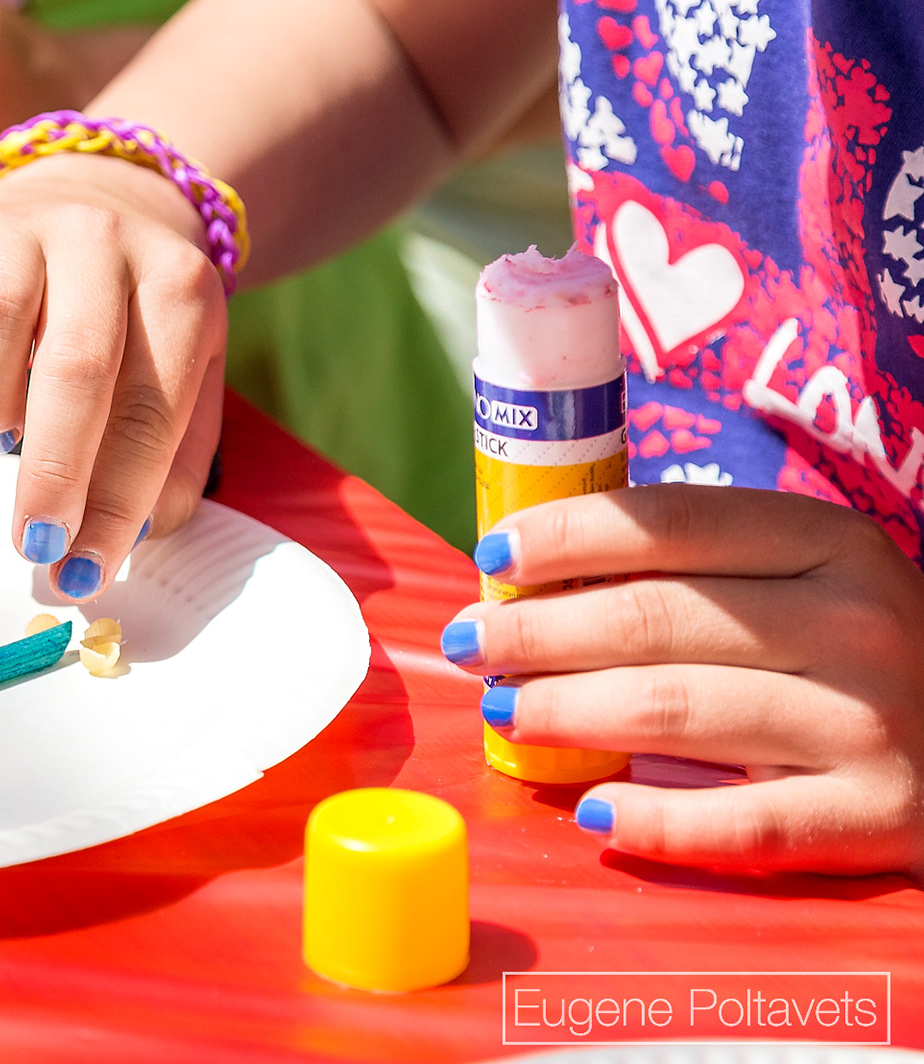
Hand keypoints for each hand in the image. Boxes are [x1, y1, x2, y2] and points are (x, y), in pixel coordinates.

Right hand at [0, 151, 227, 601]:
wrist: (103, 196)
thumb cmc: (138, 315)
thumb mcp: (188, 373)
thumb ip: (169, 460)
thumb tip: (125, 542)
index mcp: (178, 285)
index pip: (150, 411)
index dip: (115, 502)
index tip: (84, 571)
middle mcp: (100, 240)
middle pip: (76, 366)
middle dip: (52, 475)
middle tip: (34, 543)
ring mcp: (18, 223)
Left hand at [444, 484, 923, 879]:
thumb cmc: (859, 659)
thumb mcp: (804, 587)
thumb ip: (697, 577)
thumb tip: (533, 586)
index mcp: (832, 545)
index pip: (672, 526)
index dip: (568, 537)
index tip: (494, 556)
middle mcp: (857, 622)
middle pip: (654, 619)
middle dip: (540, 633)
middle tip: (472, 647)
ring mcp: (874, 722)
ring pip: (677, 712)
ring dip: (569, 712)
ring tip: (505, 712)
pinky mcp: (880, 817)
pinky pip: (741, 826)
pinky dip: (654, 820)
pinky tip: (591, 812)